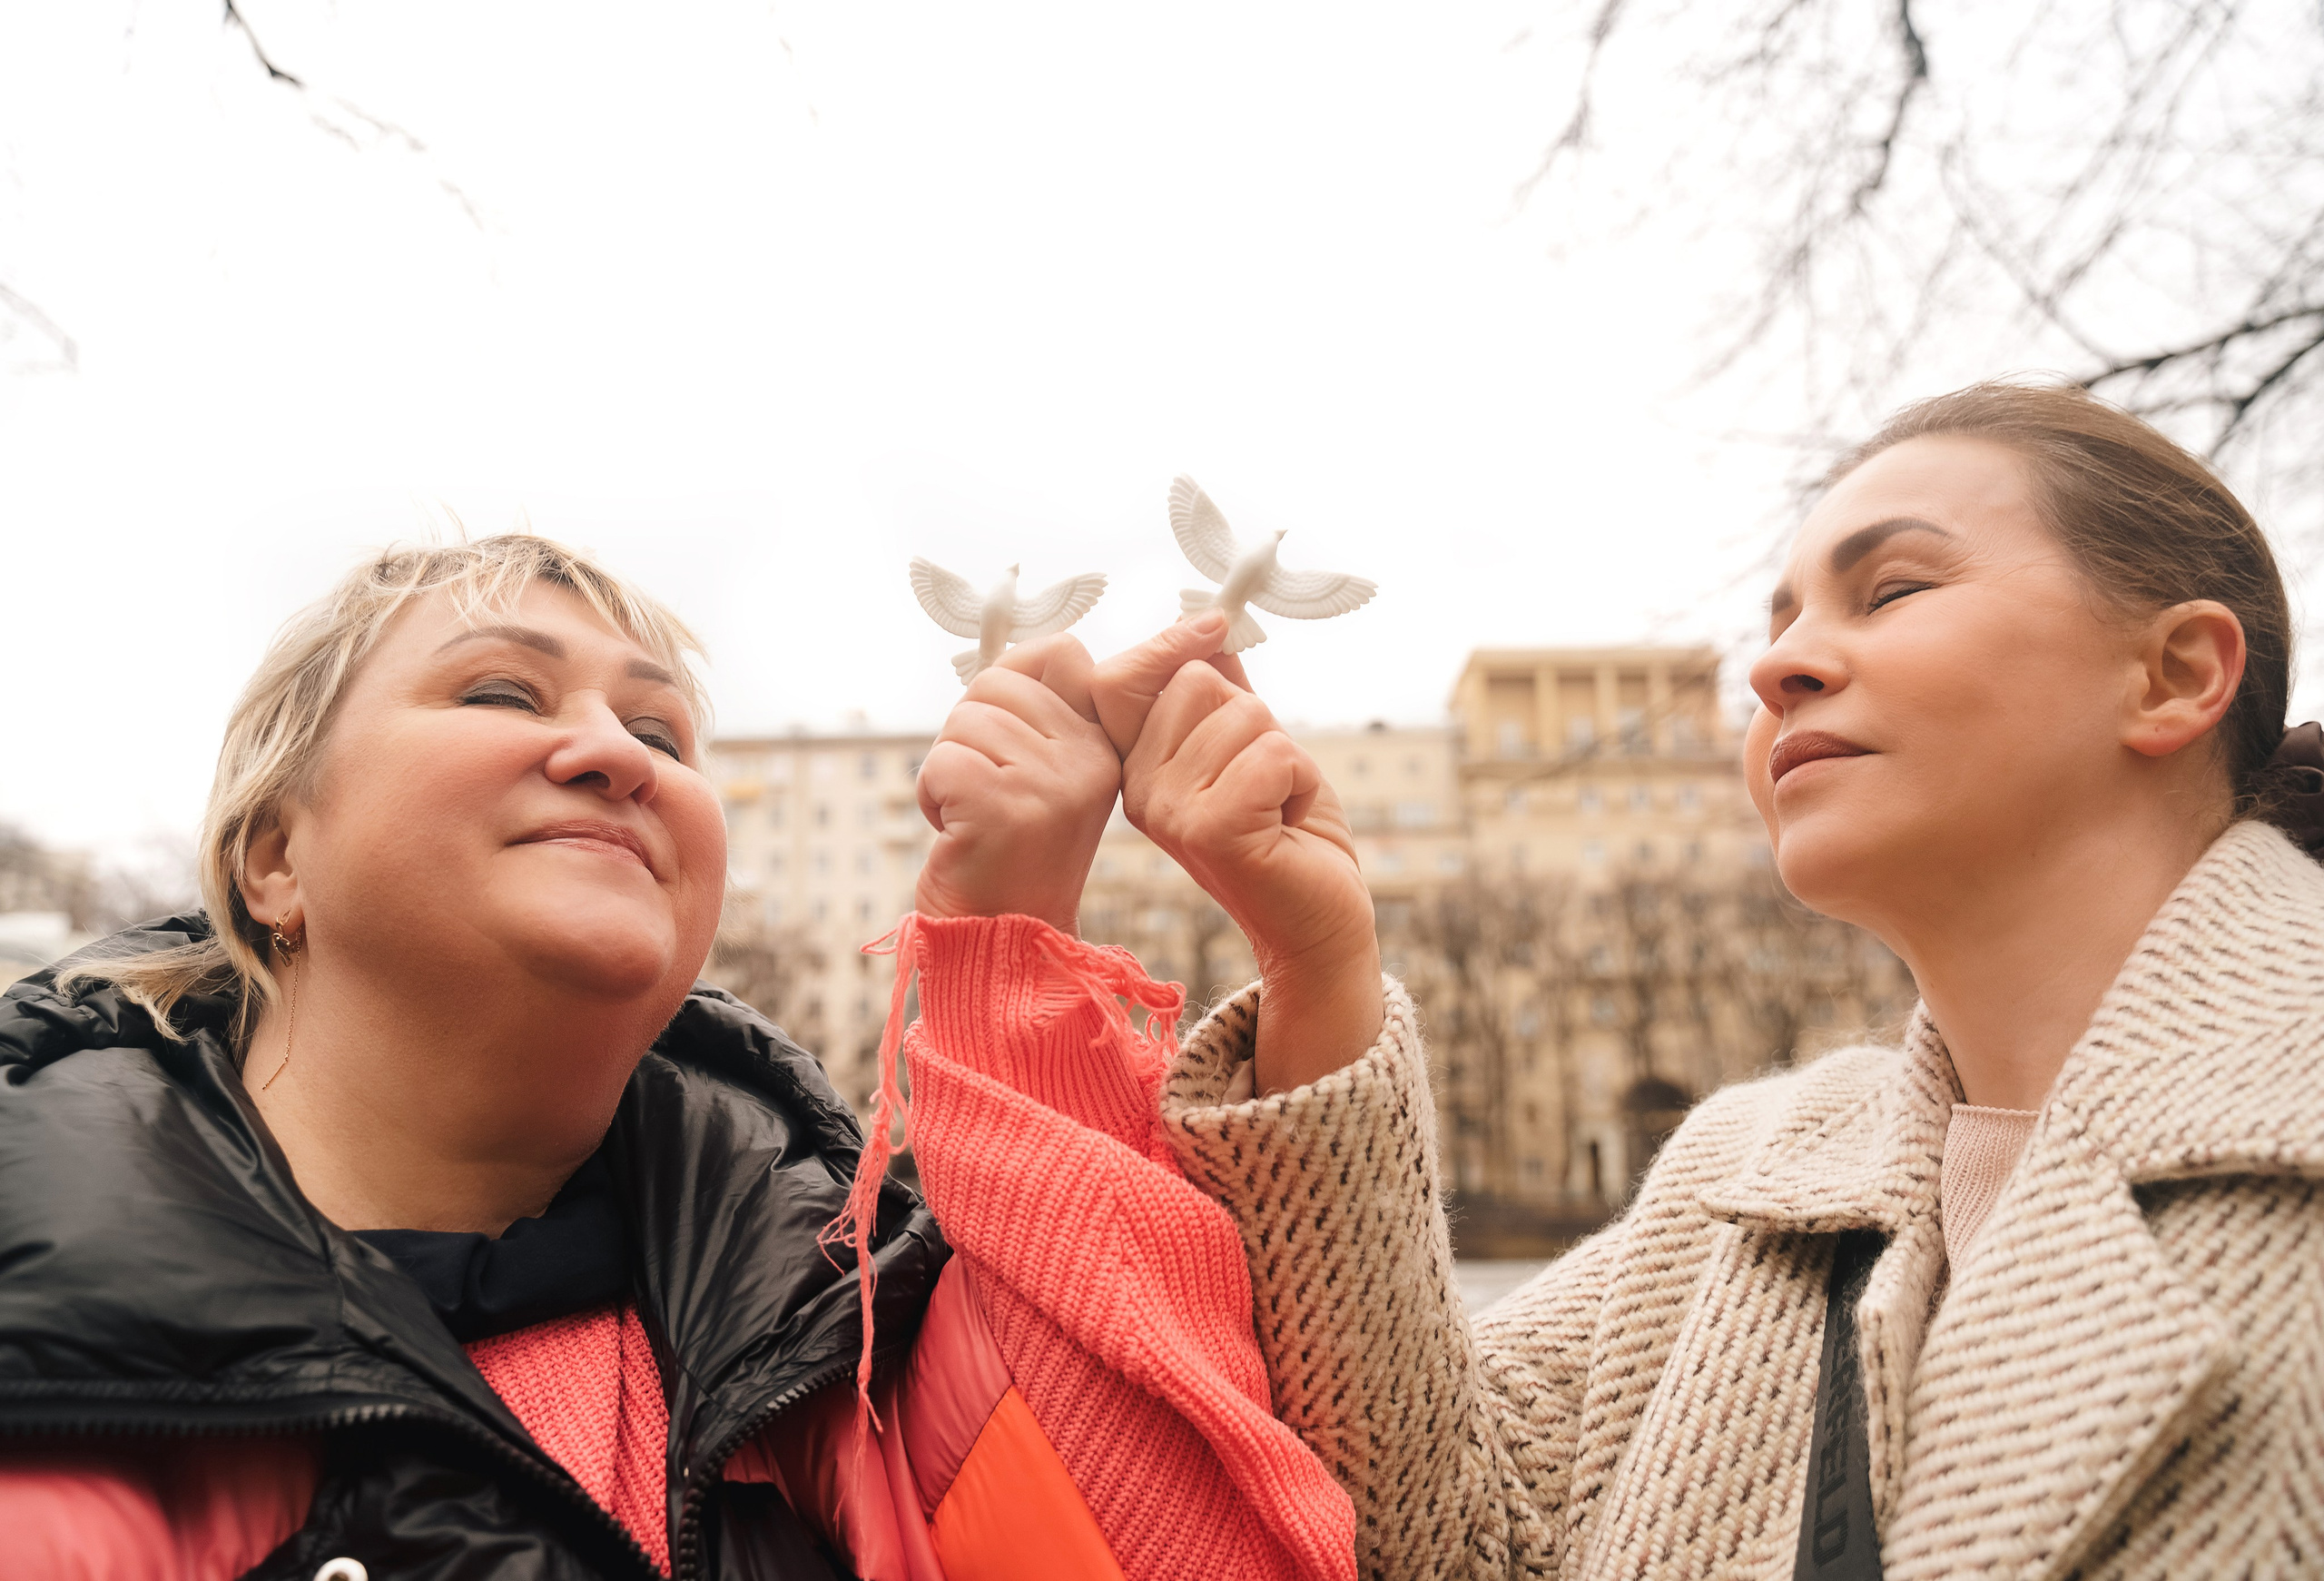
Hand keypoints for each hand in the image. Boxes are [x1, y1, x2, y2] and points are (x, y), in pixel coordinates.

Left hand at [915, 636, 1118, 935]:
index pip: (1061, 651)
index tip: (1005, 737)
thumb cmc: (1007, 857)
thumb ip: (1038, 714)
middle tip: (985, 791)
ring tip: (974, 817)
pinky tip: (957, 832)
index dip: (1012, 679)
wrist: (1002, 946)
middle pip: (996, 682)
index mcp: (1104, 747)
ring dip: (947, 769)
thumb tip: (1005, 656)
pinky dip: (931, 795)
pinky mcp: (1007, 806)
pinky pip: (941, 760)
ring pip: (963, 721)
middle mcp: (1089, 761)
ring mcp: (1052, 784)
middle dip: (968, 732)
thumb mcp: (1043, 778)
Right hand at [1091, 615, 1382, 1093]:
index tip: (1214, 627)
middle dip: (1253, 718)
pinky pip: (1272, 754)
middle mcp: (1140, 791)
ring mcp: (1171, 812)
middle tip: (1262, 782)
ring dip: (1283, 755)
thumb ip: (1224, 691)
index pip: (1120, 679)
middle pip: (1195, 682)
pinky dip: (1300, 780)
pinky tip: (1288, 823)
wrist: (1319, 921)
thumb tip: (1209, 624)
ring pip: (1242, 715)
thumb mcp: (1252, 747)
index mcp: (1138, 769)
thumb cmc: (1288, 835)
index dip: (1166, 645)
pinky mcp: (1212, 830)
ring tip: (1277, 806)